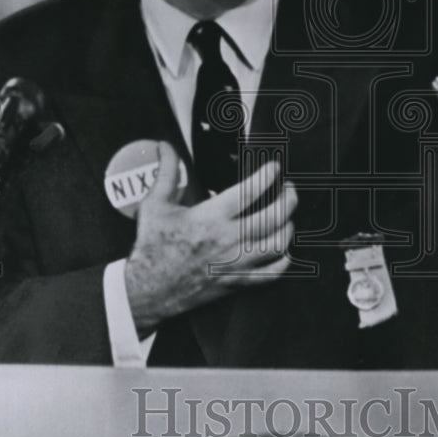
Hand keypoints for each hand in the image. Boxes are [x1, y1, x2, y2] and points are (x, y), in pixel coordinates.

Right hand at [124, 142, 296, 335]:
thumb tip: (165, 147)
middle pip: (274, 216)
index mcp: (210, 218)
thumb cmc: (151, 248)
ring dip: (288, 226)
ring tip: (286, 215)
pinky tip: (282, 249)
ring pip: (278, 244)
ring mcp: (235, 263)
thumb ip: (167, 172)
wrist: (148, 289)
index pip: (250, 191)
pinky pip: (272, 273)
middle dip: (288, 198)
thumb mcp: (155, 205)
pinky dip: (283, 260)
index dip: (267, 176)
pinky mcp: (237, 281)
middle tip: (288, 189)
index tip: (274, 168)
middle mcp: (228, 240)